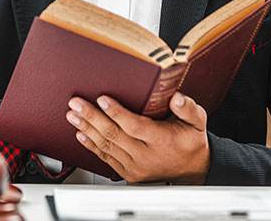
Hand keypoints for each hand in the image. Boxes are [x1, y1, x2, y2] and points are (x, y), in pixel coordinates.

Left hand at [66, 92, 209, 183]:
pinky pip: (106, 158)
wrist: (192, 170)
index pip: (134, 126)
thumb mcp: (197, 122)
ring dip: (87, 128)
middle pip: (114, 135)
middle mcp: (145, 154)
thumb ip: (188, 108)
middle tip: (76, 103)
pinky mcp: (128, 172)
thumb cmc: (190, 141)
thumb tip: (177, 97)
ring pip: (106, 146)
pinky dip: (91, 146)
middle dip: (92, 117)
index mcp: (161, 140)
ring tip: (73, 115)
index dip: (117, 113)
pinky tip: (80, 134)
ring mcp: (135, 165)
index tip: (103, 99)